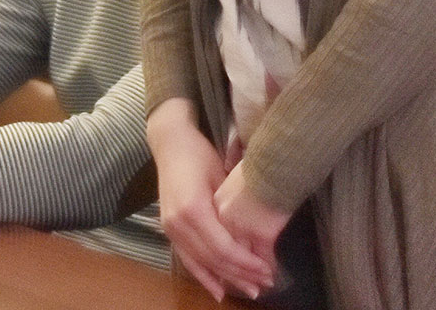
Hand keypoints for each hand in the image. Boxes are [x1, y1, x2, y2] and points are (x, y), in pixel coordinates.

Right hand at [147, 99, 275, 300]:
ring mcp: (170, 229)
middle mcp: (179, 224)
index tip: (266, 270)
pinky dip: (203, 276)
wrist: (171, 144)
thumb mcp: (221, 176)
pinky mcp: (169, 230)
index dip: (245, 263)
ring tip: (248, 290)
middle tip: (264, 285)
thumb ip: (231, 208)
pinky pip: (187, 259)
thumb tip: (254, 234)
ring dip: (225, 279)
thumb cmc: (201, 154)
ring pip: (200, 263)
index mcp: (193, 210)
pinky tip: (218, 290)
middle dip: (240, 274)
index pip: (223, 248)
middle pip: (213, 259)